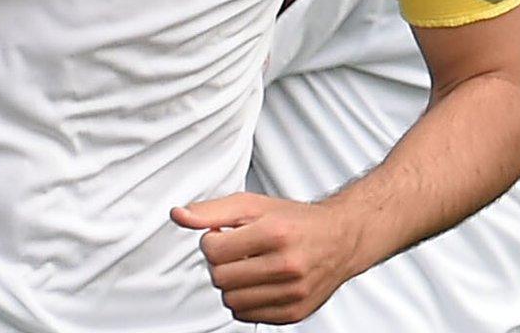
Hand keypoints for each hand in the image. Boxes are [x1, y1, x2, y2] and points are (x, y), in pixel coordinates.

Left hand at [171, 192, 365, 324]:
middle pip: (220, 278)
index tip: (223, 236)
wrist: (340, 239)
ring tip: (247, 268)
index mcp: (275, 233)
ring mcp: (293, 292)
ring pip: (231, 301)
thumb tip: (179, 215)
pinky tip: (258, 283)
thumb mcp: (253, 205)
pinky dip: (246, 301)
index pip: (213, 250)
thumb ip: (212, 210)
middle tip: (236, 252)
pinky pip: (248, 316)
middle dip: (220, 264)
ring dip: (232, 285)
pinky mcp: (295, 312)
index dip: (211, 242)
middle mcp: (287, 264)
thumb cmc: (296, 220)